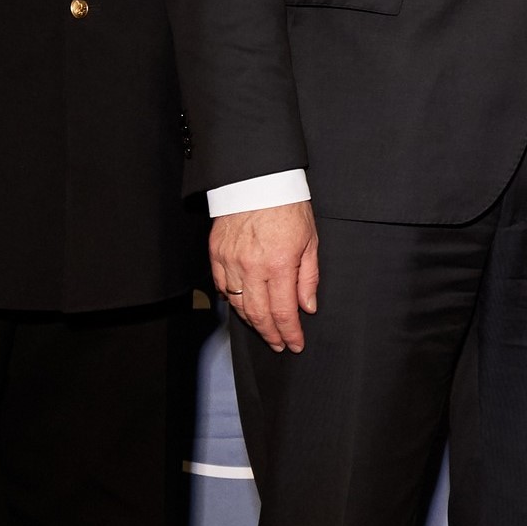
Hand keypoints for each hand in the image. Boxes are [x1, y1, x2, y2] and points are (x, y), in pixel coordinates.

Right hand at [210, 200, 318, 353]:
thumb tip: (308, 306)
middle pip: (258, 315)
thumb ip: (309, 277)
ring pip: (238, 305)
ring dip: (252, 322)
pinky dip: (232, 301)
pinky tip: (243, 306)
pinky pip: (222, 287)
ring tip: (264, 329)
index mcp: (279, 264)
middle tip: (279, 344)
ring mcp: (230, 262)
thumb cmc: (288, 207)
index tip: (295, 345)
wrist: (258, 180)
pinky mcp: (216, 254)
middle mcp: (252, 267)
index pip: (283, 312)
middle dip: (271, 334)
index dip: (289, 333)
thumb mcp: (310, 240)